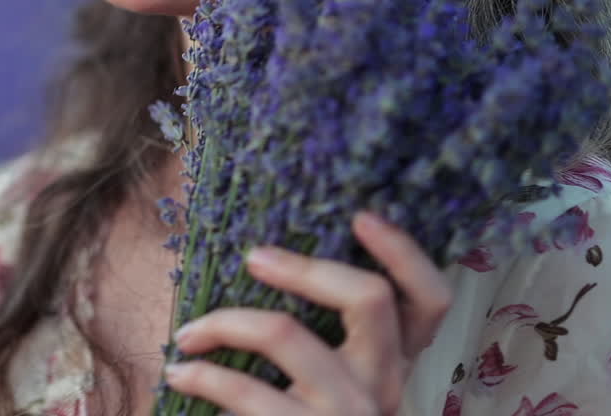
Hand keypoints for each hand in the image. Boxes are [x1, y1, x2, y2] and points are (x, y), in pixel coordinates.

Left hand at [163, 213, 452, 415]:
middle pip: (369, 299)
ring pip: (288, 334)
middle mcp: (385, 386)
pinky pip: (246, 391)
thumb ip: (324, 336)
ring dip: (225, 322)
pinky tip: (180, 374)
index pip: (430, 300)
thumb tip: (268, 262)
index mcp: (395, 364)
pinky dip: (203, 375)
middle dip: (305, 267)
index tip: (361, 216)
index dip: (405, 252)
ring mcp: (350, 413)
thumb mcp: (334, 382)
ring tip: (189, 332)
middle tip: (253, 256)